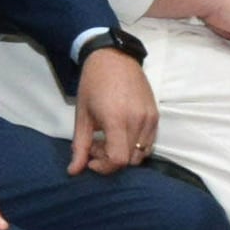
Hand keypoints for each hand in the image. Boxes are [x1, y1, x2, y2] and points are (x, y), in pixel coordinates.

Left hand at [69, 47, 159, 173]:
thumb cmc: (93, 85)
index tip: (91, 161)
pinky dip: (134, 146)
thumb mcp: (82, 116)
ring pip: (141, 154)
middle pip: (129, 160)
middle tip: (96, 147)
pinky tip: (120, 134)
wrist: (114, 58)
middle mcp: (138, 121)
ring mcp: (150, 118)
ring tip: (107, 139)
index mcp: (117, 119)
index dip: (104, 167)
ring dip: (123, 155)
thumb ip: (80, 146)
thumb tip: (74, 172)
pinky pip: (149, 143)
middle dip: (110, 161)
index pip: (118, 159)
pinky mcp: (156, 116)